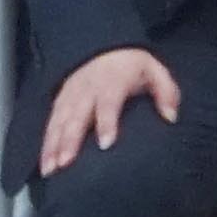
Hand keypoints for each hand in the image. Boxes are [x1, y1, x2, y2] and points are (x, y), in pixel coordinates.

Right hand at [40, 45, 178, 174]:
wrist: (104, 48)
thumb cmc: (133, 66)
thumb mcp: (155, 71)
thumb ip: (166, 93)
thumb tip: (171, 117)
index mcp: (112, 82)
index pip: (108, 104)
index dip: (106, 123)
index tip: (105, 145)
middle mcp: (87, 90)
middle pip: (77, 117)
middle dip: (71, 141)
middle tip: (67, 163)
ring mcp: (70, 97)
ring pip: (59, 123)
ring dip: (53, 146)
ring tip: (51, 169)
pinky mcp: (59, 103)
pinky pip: (50, 125)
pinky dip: (45, 145)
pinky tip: (45, 164)